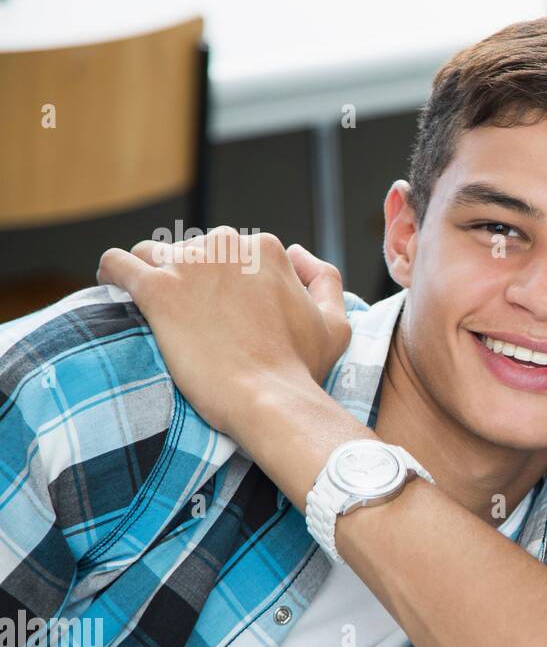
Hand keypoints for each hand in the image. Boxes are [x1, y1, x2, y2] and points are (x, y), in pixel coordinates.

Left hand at [97, 227, 349, 440]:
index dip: (223, 279)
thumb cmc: (301, 369)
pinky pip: (116, 263)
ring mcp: (190, 265)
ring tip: (152, 307)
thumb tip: (298, 254)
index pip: (231, 249)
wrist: (268, 399)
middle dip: (189, 276)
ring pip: (153, 252)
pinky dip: (112, 272)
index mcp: (267, 250)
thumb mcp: (335, 322)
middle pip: (193, 249)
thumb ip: (323, 278)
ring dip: (151, 273)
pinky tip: (111, 286)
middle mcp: (228, 247)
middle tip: (190, 317)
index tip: (219, 307)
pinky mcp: (157, 289)